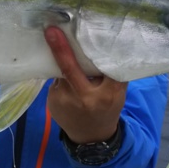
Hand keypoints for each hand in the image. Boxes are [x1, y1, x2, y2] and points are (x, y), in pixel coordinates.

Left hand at [44, 27, 126, 143]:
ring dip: (64, 64)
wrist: (91, 137)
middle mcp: (85, 97)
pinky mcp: (52, 102)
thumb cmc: (107, 107)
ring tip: (71, 65)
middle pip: (70, 68)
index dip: (93, 50)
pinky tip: (68, 85)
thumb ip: (111, 72)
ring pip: (61, 72)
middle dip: (60, 48)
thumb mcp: (117, 92)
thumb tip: (102, 43)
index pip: (103, 66)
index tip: (83, 31)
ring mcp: (65, 101)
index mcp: (109, 93)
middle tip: (51, 30)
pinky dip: (62, 78)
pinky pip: (56, 81)